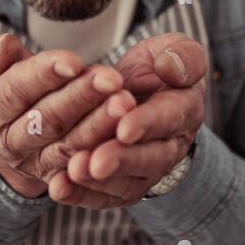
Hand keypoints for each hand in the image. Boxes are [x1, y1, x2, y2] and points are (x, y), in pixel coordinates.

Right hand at [0, 33, 132, 196]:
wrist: (7, 130)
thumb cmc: (3, 83)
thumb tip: (4, 45)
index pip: (17, 89)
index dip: (45, 74)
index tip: (74, 61)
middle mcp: (8, 142)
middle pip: (47, 119)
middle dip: (81, 97)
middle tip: (112, 80)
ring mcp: (33, 163)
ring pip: (69, 145)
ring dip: (99, 125)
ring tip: (125, 102)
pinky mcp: (58, 177)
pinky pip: (83, 170)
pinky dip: (104, 152)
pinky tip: (127, 134)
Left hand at [46, 33, 206, 208]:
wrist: (143, 94)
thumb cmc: (158, 67)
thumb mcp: (174, 49)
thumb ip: (181, 56)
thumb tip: (170, 67)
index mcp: (184, 109)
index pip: (169, 118)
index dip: (148, 123)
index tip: (124, 128)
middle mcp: (170, 145)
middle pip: (149, 158)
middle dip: (122, 160)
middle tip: (97, 162)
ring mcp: (147, 169)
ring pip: (127, 182)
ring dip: (100, 181)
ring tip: (74, 172)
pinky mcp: (123, 184)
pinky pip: (105, 195)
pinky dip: (82, 194)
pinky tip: (59, 188)